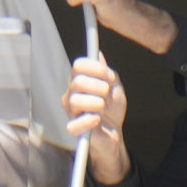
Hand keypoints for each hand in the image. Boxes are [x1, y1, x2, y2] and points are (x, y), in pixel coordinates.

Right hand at [63, 54, 131, 185]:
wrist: (115, 131)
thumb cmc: (112, 108)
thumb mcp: (114, 87)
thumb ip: (107, 72)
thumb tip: (98, 54)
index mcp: (80, 81)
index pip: (79, 66)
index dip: (96, 68)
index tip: (110, 77)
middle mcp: (72, 94)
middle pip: (78, 82)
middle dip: (98, 86)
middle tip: (107, 93)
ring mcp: (71, 112)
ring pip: (76, 101)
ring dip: (96, 103)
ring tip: (104, 108)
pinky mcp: (74, 129)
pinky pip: (74, 124)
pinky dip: (89, 120)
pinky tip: (98, 119)